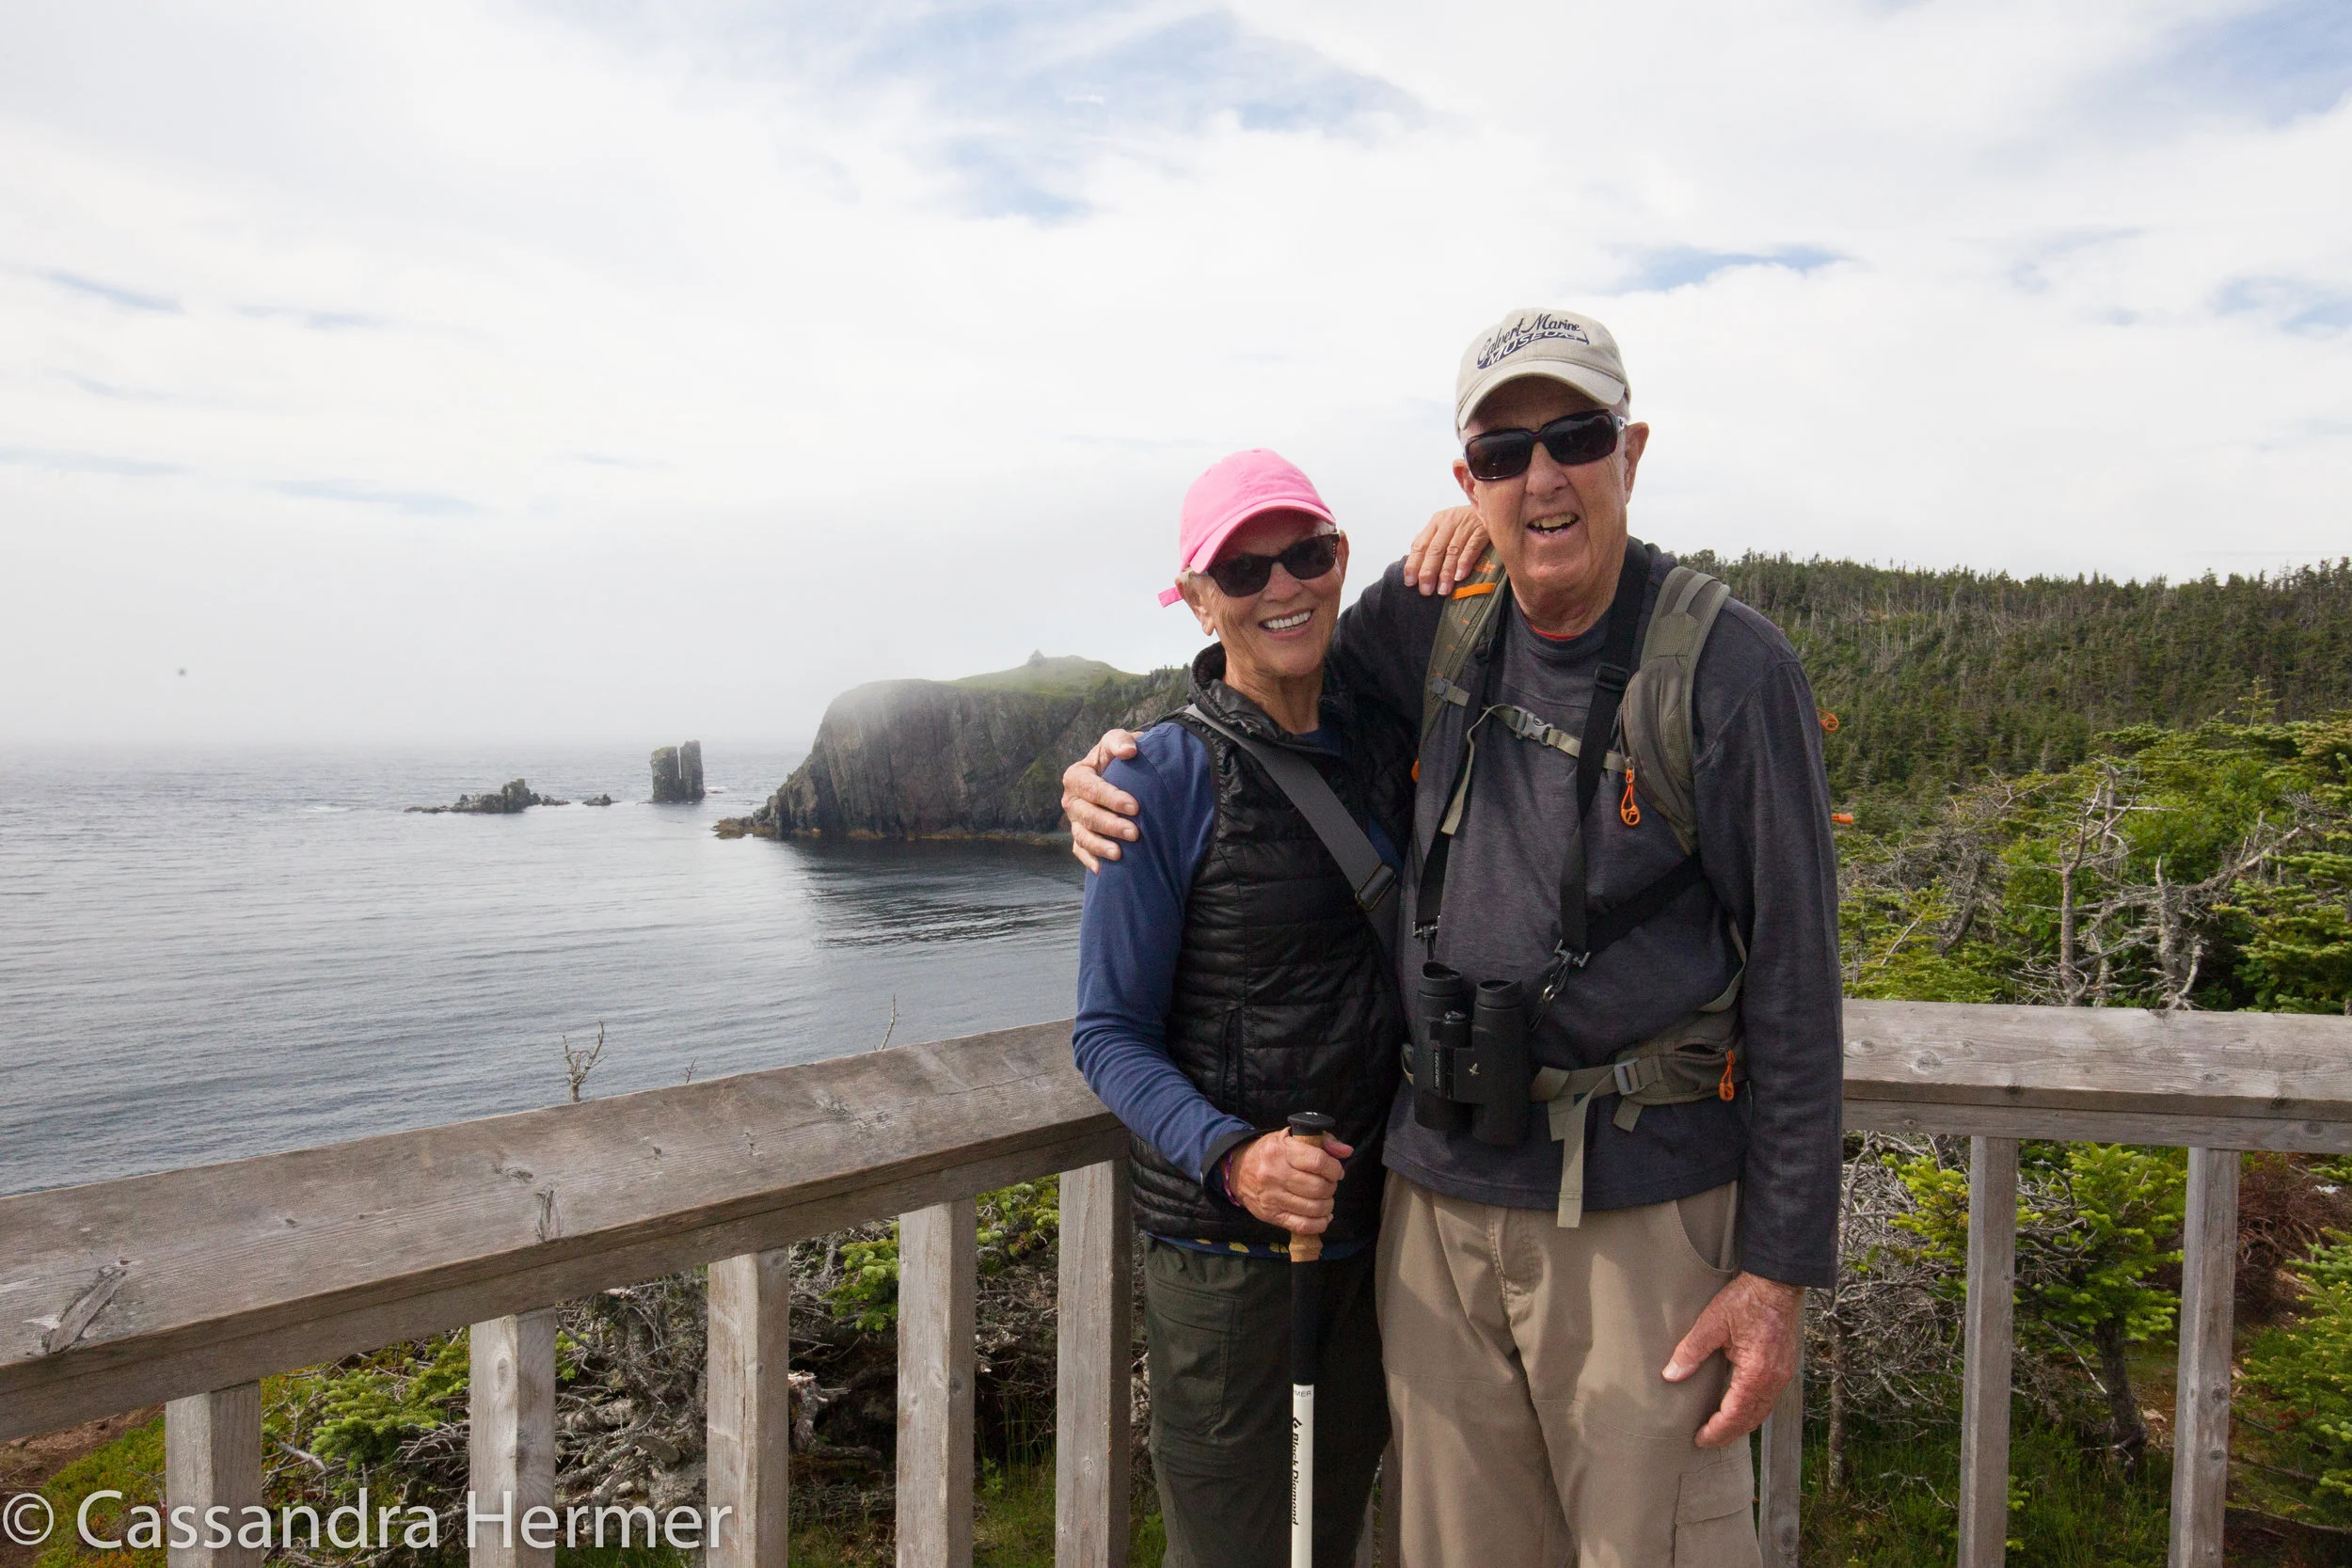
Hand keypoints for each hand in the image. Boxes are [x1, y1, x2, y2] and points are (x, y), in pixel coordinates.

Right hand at [1061, 729, 1141, 870]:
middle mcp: (1071, 800)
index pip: (1092, 789)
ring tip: (1119, 854)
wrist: (1119, 772)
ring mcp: (1074, 821)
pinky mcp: (1079, 837)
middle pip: (1087, 816)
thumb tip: (1129, 751)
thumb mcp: (1116, 741)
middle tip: (1134, 833)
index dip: (1112, 798)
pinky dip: (1090, 860)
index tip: (1135, 807)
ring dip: (1100, 846)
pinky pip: (1080, 851)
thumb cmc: (1117, 756)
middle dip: (1110, 825)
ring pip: (1082, 837)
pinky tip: (1103, 870)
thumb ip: (1120, 741)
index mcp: (1076, 776)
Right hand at [1226, 1131, 1352, 1234]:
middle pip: (1318, 1188)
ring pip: (1313, 1208)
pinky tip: (1323, 1216)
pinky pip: (1302, 1225)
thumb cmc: (1270, 1151)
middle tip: (1329, 1185)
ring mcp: (1272, 1198)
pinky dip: (1319, 1224)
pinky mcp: (1271, 1215)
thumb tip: (1346, 1151)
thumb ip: (1322, 1140)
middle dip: (1331, 1188)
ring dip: (1327, 1205)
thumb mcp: (1292, 1136)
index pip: (1318, 1162)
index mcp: (1282, 1151)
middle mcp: (1275, 1174)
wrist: (1237, 1169)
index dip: (1334, 1169)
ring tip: (1325, 1199)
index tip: (1336, 1171)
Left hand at [1401, 506, 1489, 595]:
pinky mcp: (1483, 529)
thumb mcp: (1448, 525)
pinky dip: (1465, 562)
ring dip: (1446, 572)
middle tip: (1425, 590)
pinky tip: (1459, 576)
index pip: (1420, 544)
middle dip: (1428, 572)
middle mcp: (1449, 521)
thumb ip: (1433, 540)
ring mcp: (1467, 524)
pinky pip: (1472, 547)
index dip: (1413, 564)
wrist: (1496, 505)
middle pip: (1435, 549)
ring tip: (1443, 590)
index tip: (1409, 582)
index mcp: (1437, 521)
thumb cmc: (1468, 521)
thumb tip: (1416, 564)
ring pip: (1452, 551)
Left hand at [1662, 1272, 1804, 1447]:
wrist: (1777, 1282)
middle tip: (1706, 1440)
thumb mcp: (1712, 1322)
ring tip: (1719, 1429)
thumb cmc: (1746, 1299)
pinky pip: (1768, 1399)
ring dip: (1741, 1424)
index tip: (1699, 1439)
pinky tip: (1738, 1408)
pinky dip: (1752, 1410)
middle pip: (1751, 1420)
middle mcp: (1773, 1380)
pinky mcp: (1783, 1368)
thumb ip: (1691, 1351)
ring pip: (1762, 1412)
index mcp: (1756, 1373)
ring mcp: (1782, 1375)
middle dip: (1728, 1433)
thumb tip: (1671, 1376)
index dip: (1717, 1430)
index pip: (1735, 1414)